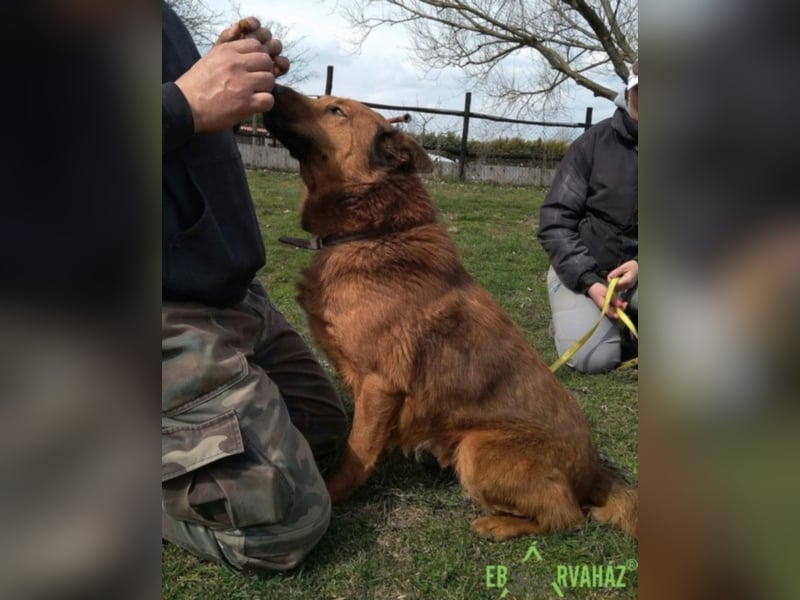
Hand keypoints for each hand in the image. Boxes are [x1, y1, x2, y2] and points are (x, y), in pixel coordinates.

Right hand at [175, 18, 289, 132]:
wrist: (185, 106)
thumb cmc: (197, 84)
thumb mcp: (211, 58)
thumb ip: (230, 52)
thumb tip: (249, 50)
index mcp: (227, 51)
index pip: (256, 45)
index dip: (259, 57)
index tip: (253, 67)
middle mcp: (235, 64)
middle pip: (266, 61)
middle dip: (264, 71)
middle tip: (255, 82)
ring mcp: (242, 83)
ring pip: (270, 80)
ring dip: (265, 88)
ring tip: (253, 94)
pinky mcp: (245, 103)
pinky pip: (269, 100)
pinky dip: (264, 104)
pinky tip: (254, 105)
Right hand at [588, 281, 626, 318]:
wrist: (591, 286)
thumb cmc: (597, 289)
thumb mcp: (606, 292)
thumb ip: (613, 299)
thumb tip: (620, 304)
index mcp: (604, 307)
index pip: (612, 315)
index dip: (619, 313)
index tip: (623, 306)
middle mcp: (605, 308)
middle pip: (615, 312)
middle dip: (621, 308)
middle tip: (624, 302)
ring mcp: (605, 306)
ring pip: (614, 309)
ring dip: (619, 305)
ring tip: (621, 299)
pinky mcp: (606, 303)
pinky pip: (613, 305)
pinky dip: (616, 303)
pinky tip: (618, 298)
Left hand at [607, 260, 638, 290]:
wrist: (639, 267)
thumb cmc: (632, 266)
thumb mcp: (624, 266)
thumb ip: (616, 272)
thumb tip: (610, 277)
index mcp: (627, 280)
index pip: (616, 285)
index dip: (611, 281)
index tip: (610, 276)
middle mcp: (628, 285)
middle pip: (616, 287)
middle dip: (612, 282)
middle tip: (613, 275)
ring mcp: (628, 286)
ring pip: (618, 288)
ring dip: (615, 283)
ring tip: (617, 276)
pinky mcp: (628, 286)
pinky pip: (620, 287)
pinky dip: (618, 284)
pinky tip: (619, 278)